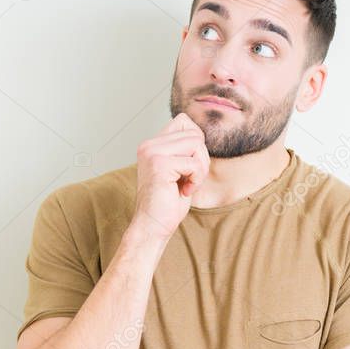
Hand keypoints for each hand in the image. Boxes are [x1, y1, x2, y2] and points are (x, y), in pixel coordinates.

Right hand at [131, 113, 209, 240]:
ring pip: (197, 144)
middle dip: (201, 158)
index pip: (184, 121)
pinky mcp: (159, 164)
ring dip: (200, 168)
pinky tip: (183, 191)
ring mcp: (152, 153)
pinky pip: (194, 163)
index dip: (195, 142)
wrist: (153, 226)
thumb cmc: (169, 202)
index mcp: (152, 144)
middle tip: (189, 179)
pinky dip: (196, 179)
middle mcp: (149, 145)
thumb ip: (185, 149)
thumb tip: (200, 133)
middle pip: (194, 133)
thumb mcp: (179, 170)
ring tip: (186, 184)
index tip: (188, 166)